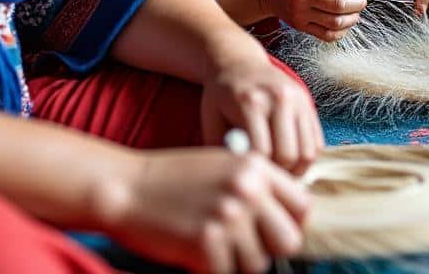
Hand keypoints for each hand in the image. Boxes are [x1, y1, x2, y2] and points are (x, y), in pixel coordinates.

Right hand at [103, 147, 308, 273]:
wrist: (125, 186)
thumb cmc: (172, 179)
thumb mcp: (222, 166)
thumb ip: (256, 186)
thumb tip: (287, 220)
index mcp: (256, 167)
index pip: (302, 206)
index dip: (289, 224)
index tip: (271, 231)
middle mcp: (247, 190)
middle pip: (289, 240)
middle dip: (268, 250)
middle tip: (243, 247)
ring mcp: (228, 216)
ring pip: (258, 264)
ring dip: (237, 263)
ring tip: (213, 248)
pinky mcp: (206, 242)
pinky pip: (226, 273)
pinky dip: (211, 270)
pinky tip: (194, 252)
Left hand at [200, 54, 323, 173]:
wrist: (239, 64)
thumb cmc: (221, 97)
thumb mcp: (211, 119)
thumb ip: (220, 148)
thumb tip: (239, 175)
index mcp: (252, 102)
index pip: (262, 151)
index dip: (256, 169)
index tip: (248, 173)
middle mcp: (280, 98)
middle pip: (288, 155)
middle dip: (277, 173)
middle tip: (264, 176)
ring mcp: (298, 99)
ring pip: (308, 152)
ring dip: (295, 170)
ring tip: (278, 171)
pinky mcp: (308, 103)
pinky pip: (317, 143)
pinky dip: (305, 158)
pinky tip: (289, 159)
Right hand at [257, 0, 371, 40]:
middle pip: (339, 5)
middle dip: (358, 3)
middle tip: (363, 0)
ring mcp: (300, 13)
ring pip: (335, 22)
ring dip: (352, 18)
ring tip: (356, 11)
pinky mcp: (299, 26)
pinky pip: (326, 35)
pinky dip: (341, 32)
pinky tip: (346, 23)